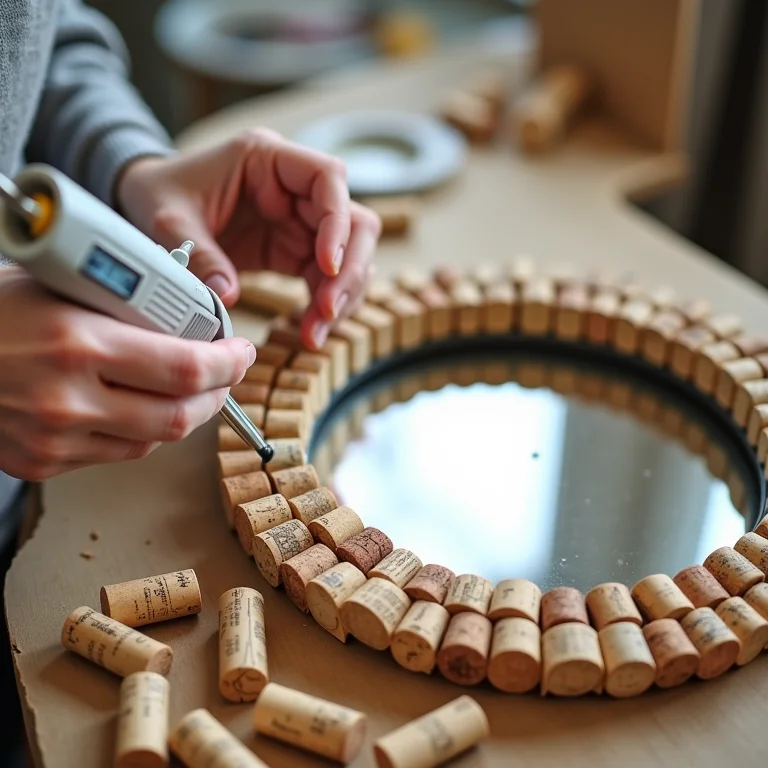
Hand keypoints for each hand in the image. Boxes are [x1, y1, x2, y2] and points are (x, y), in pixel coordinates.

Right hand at [0, 269, 254, 480]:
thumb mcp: (55, 284)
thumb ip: (122, 301)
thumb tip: (183, 308)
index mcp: (77, 343)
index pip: (188, 368)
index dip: (230, 362)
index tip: (242, 349)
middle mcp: (68, 399)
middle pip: (181, 416)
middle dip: (219, 395)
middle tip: (228, 373)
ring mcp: (52, 439)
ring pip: (154, 440)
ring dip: (184, 415)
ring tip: (192, 389)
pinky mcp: (39, 463)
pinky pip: (116, 453)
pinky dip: (142, 431)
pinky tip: (141, 406)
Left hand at [117, 129, 381, 349]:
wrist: (147, 206)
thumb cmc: (159, 195)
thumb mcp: (168, 221)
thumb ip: (198, 255)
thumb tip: (227, 297)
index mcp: (267, 159)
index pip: (328, 177)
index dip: (336, 221)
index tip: (327, 264)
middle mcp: (293, 188)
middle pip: (353, 222)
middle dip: (349, 270)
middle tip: (328, 311)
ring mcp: (298, 220)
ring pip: (349, 255)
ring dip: (342, 295)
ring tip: (314, 334)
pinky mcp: (293, 250)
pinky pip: (326, 279)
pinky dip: (323, 307)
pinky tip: (310, 333)